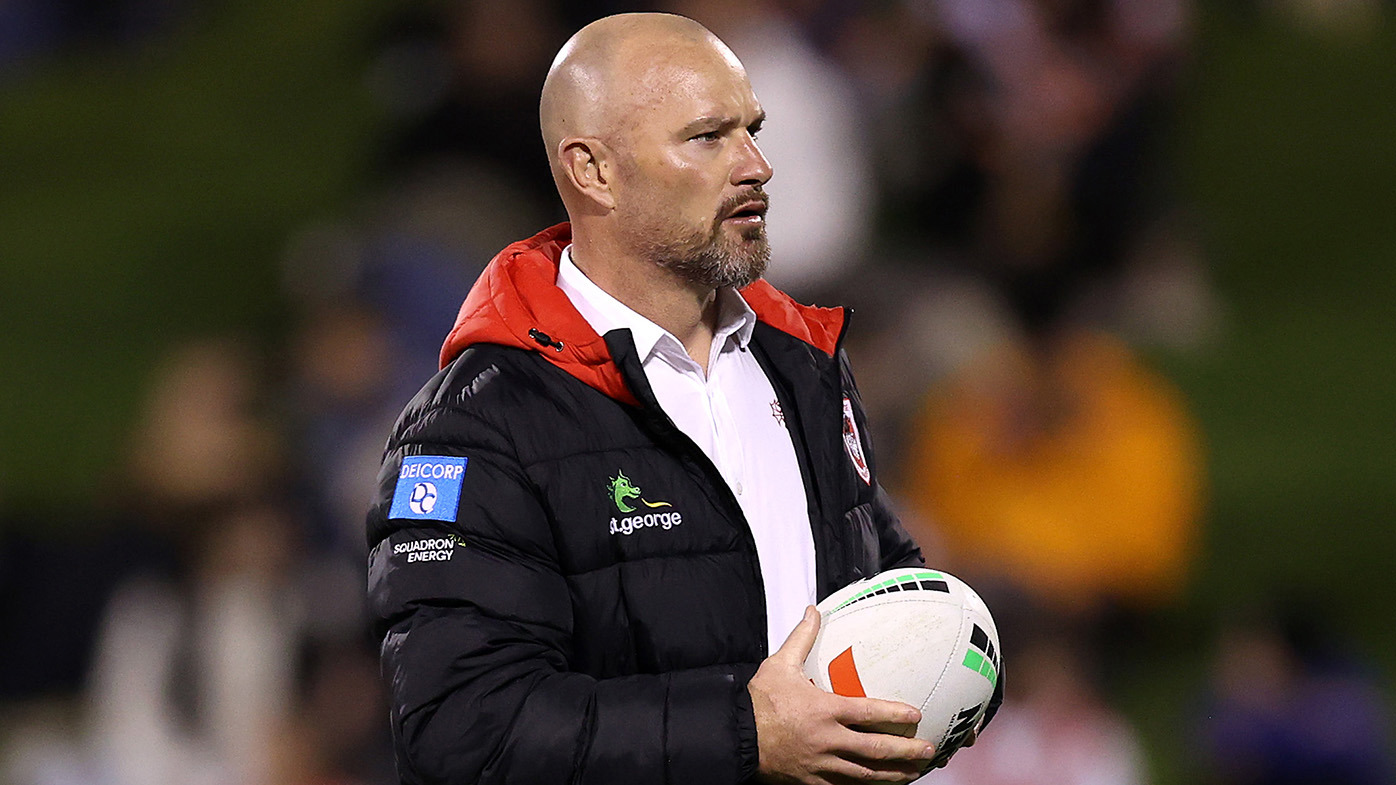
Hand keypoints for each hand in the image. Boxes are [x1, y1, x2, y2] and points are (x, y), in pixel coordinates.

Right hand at [748, 606, 937, 783]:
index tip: (916, 715)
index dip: (895, 715)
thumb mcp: (779, 664)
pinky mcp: (811, 782)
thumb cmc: (757, 701)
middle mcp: (827, 740)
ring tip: (914, 774)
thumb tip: (813, 611)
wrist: (735, 736)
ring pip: (864, 774)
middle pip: (875, 750)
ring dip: (892, 775)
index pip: (869, 713)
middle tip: (928, 750)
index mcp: (824, 710)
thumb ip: (802, 638)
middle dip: (906, 751)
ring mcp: (821, 765)